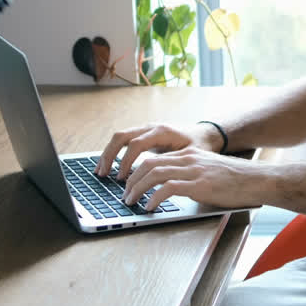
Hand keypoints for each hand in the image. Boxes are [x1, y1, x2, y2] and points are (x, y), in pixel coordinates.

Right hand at [95, 121, 220, 179]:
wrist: (206, 134)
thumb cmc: (200, 145)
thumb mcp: (190, 156)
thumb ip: (172, 164)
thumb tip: (155, 178)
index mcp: (162, 131)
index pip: (136, 144)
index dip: (126, 161)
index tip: (121, 178)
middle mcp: (151, 127)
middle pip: (121, 136)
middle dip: (109, 155)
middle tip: (102, 174)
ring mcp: (146, 130)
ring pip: (119, 137)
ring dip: (108, 154)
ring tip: (100, 172)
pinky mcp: (144, 135)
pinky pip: (124, 141)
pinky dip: (114, 152)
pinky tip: (108, 166)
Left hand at [122, 147, 265, 210]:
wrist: (257, 180)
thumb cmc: (235, 180)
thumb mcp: (207, 171)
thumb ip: (189, 174)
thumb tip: (168, 188)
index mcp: (189, 154)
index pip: (154, 157)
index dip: (137, 171)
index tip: (129, 184)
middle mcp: (188, 158)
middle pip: (149, 163)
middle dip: (131, 180)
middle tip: (125, 195)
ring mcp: (193, 170)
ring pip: (154, 173)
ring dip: (137, 188)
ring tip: (131, 202)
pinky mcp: (199, 185)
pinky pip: (168, 188)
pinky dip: (154, 197)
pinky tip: (149, 206)